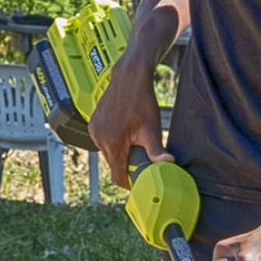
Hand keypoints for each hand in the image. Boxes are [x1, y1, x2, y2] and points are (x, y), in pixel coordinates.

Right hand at [87, 58, 173, 187]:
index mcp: (112, 143)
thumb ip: (156, 150)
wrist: (129, 78)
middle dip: (127, 166)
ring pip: (108, 154)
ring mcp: (94, 130)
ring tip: (136, 143)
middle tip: (143, 160)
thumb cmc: (142, 102)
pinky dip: (114, 143)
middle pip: (113, 165)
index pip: (118, 176)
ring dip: (121, 154)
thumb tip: (167, 164)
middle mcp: (99, 138)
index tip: (141, 181)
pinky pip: (103, 142)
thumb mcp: (152, 128)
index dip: (130, 182)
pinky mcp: (93, 124)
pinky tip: (127, 134)